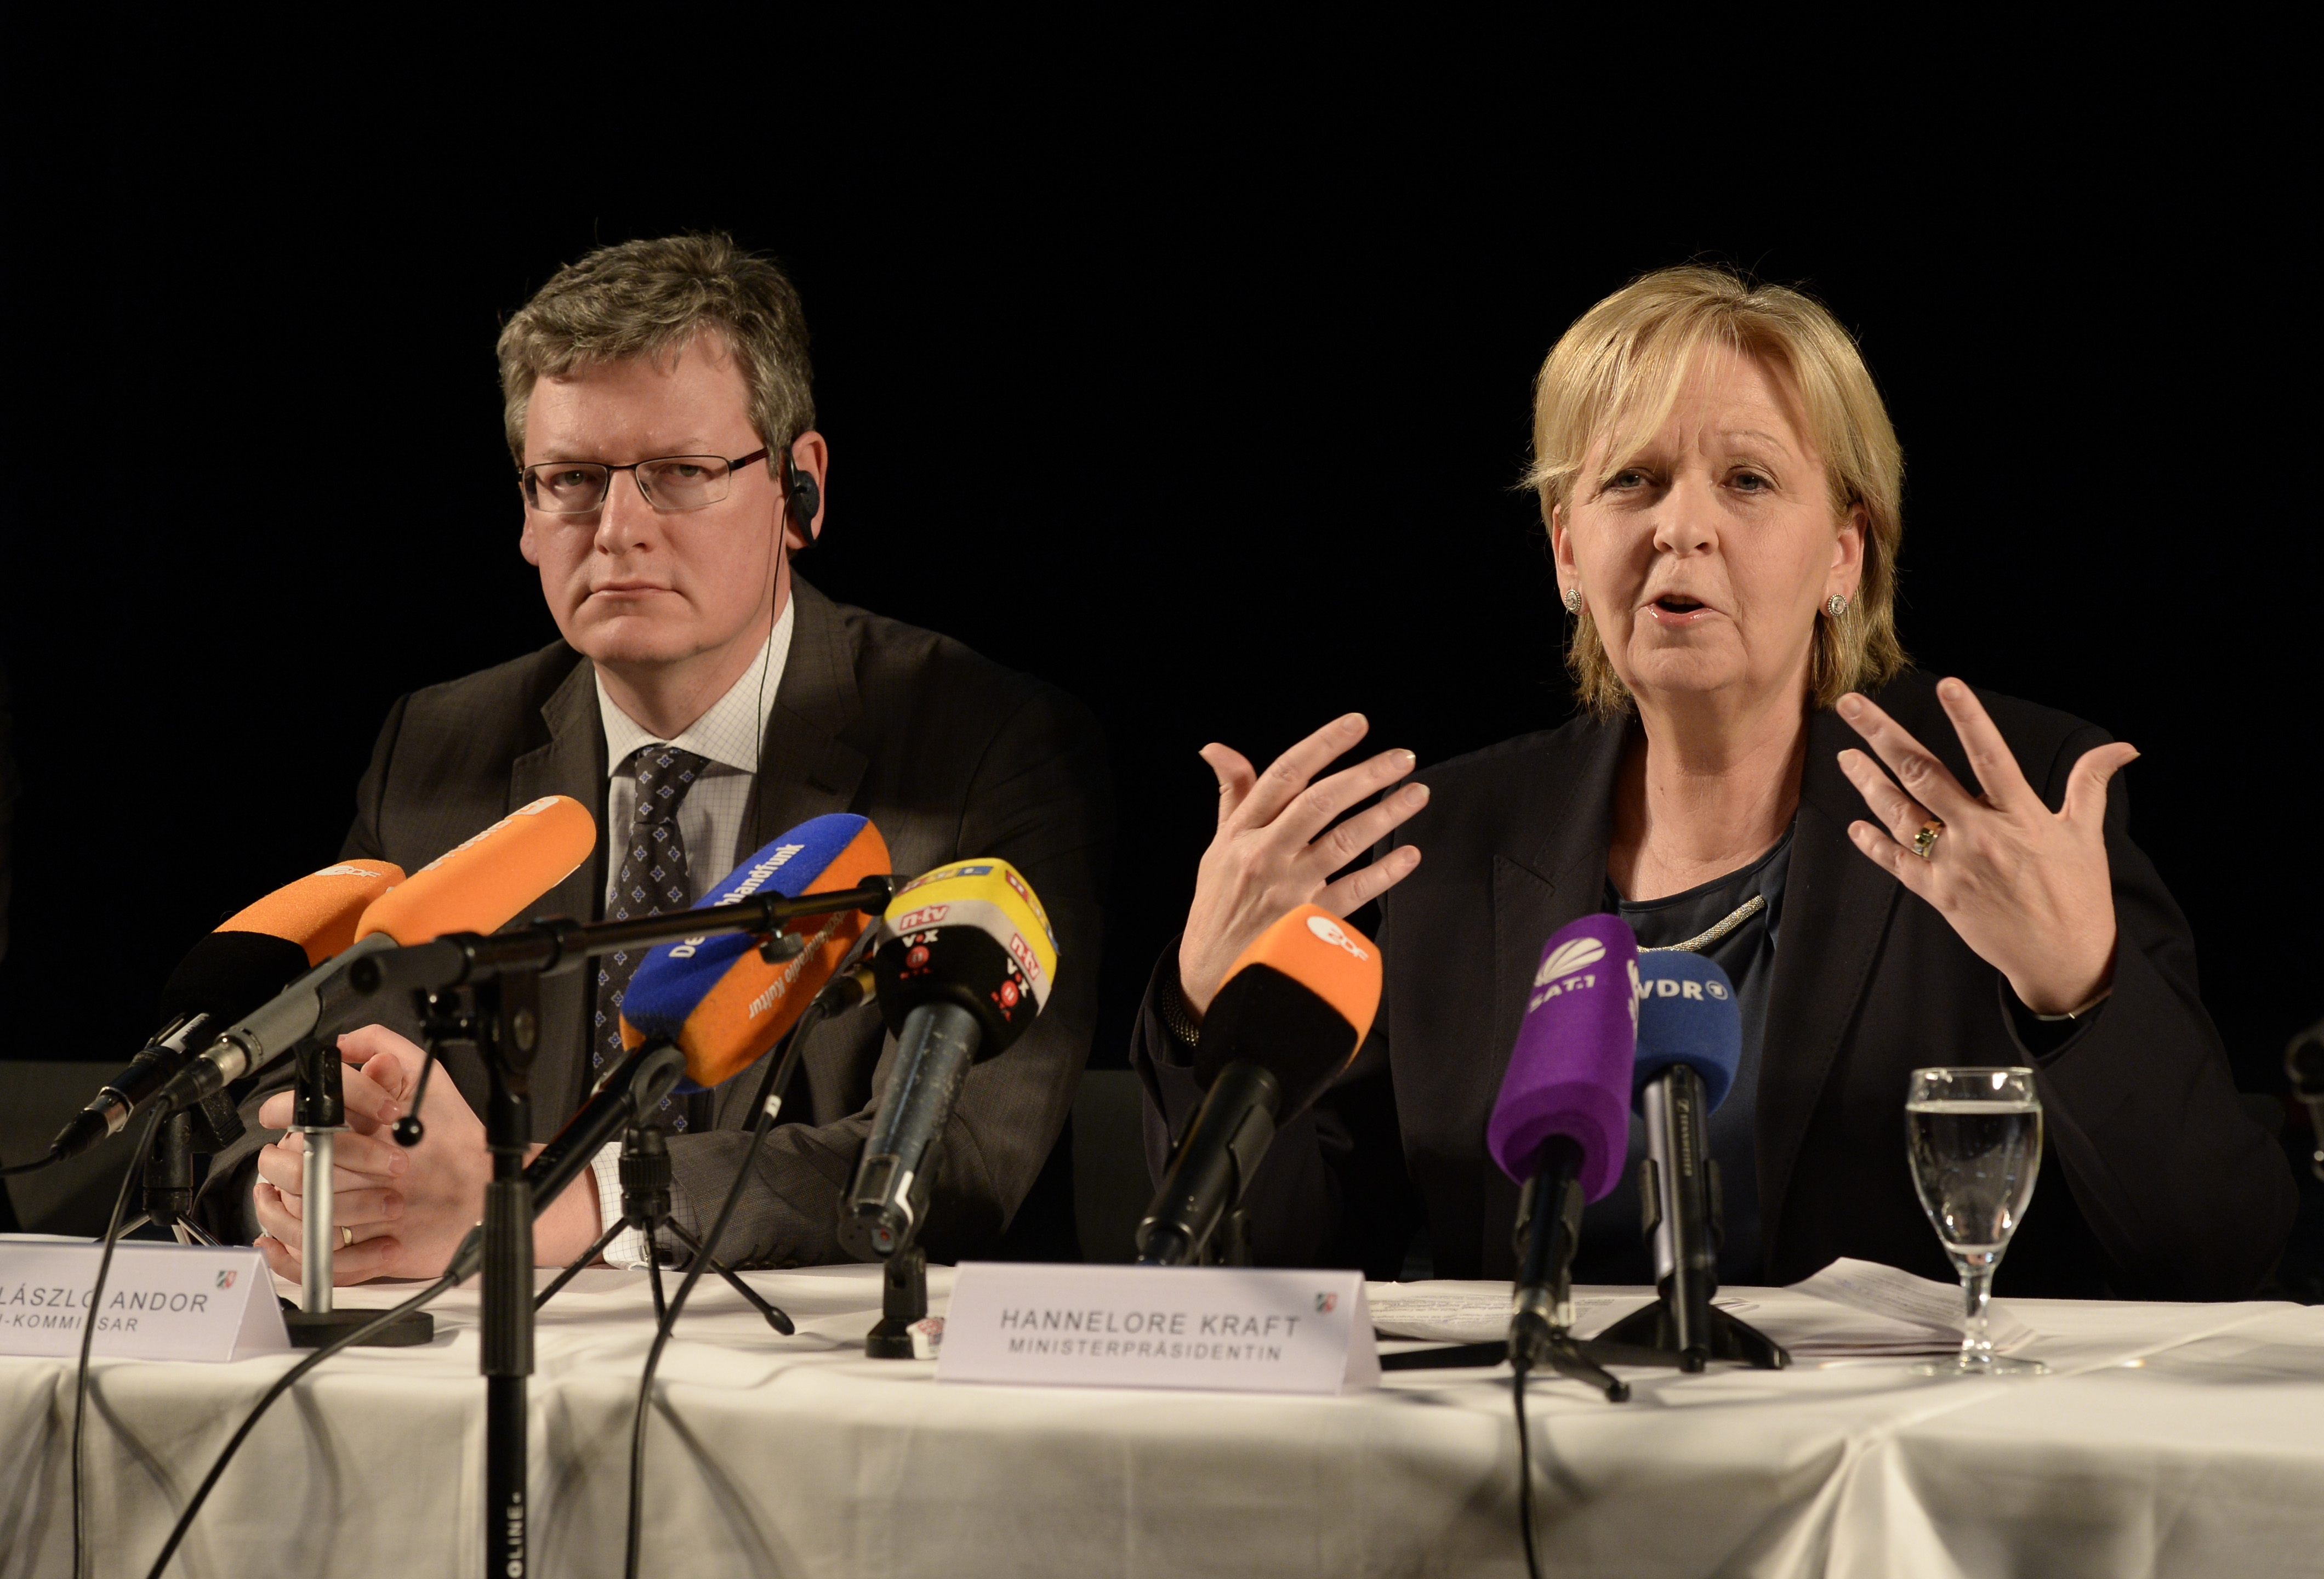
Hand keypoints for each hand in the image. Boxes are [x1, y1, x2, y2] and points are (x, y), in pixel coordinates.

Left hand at [254, 1026, 605, 1281]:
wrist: (492, 1193)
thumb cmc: (462, 1142)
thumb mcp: (431, 1079)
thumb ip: (388, 1048)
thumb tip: (346, 1045)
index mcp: (380, 1129)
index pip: (313, 1113)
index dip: (287, 1110)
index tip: (280, 1114)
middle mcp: (373, 1171)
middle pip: (299, 1165)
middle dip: (281, 1160)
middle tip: (282, 1157)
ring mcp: (375, 1214)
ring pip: (303, 1212)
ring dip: (281, 1206)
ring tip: (276, 1197)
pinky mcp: (378, 1251)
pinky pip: (323, 1259)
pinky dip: (294, 1255)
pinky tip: (279, 1243)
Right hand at [1177, 712, 1426, 1016]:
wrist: (1211, 978)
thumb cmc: (1217, 908)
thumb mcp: (1216, 848)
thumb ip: (1231, 797)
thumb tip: (1218, 750)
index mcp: (1241, 832)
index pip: (1283, 775)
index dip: (1322, 745)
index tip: (1357, 724)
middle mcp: (1264, 855)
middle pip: (1320, 802)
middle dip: (1366, 774)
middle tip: (1403, 758)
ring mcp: (1288, 890)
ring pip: (1344, 841)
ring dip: (1386, 815)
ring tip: (1416, 794)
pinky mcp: (1307, 924)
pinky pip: (1355, 891)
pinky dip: (1385, 872)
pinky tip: (1409, 855)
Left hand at [1836, 679, 2134, 1016]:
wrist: (2063, 959)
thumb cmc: (2078, 894)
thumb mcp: (2087, 835)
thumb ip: (2090, 784)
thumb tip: (2124, 747)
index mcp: (2021, 816)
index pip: (1992, 756)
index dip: (1969, 719)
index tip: (1946, 684)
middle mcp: (1981, 835)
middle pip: (1924, 774)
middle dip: (1884, 736)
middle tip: (1851, 703)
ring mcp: (1954, 864)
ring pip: (1899, 813)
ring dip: (1867, 781)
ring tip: (1845, 755)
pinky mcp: (1939, 893)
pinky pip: (1897, 862)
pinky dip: (1872, 844)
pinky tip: (1854, 824)